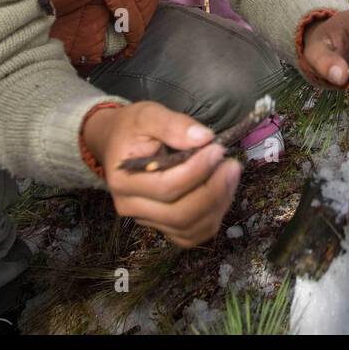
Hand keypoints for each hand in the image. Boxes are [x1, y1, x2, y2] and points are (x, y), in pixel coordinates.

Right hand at [82, 102, 241, 247]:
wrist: (117, 141)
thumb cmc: (133, 127)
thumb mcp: (148, 115)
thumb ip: (174, 124)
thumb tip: (204, 138)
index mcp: (125, 181)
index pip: (167, 187)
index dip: (197, 171)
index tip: (217, 149)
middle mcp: (131, 207)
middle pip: (180, 214)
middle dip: (213, 191)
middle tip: (231, 165)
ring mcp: (146, 220)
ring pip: (189, 229)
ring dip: (218, 204)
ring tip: (230, 175)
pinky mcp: (162, 226)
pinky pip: (191, 234)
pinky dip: (213, 217)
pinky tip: (223, 192)